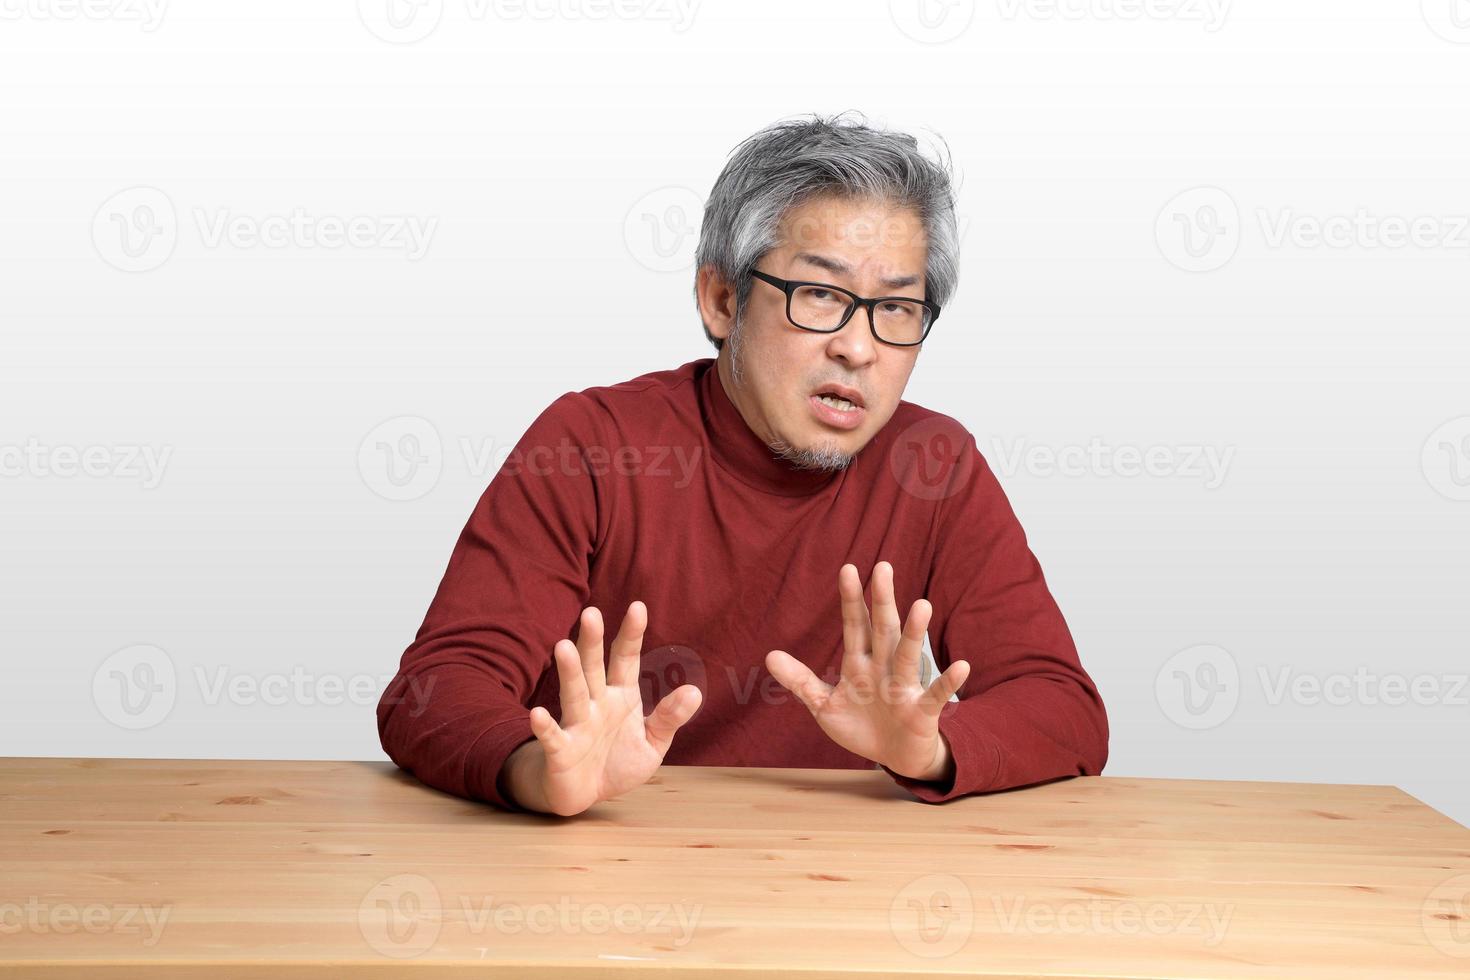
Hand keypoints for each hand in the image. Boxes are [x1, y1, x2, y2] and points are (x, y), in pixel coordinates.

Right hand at [503, 601, 701, 815]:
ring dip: (569, 672)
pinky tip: (537, 714)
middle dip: (592, 641)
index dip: (632, 634)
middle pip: (594, 667)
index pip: (626, 659)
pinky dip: (545, 727)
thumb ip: (670, 717)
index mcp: (621, 696)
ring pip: (573, 693)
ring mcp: (577, 725)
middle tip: (591, 613)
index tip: (638, 606)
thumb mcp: (653, 742)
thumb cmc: (618, 762)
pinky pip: (553, 737)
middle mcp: (597, 703)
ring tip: (563, 646)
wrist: (587, 795)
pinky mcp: (561, 751)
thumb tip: (694, 691)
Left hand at [766, 561, 968, 781]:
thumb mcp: (824, 705)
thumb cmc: (861, 726)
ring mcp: (904, 689)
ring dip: (914, 633)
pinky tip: (962, 666)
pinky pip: (937, 695)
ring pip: (908, 656)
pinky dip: (948, 682)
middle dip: (882, 601)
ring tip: (921, 605)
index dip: (851, 600)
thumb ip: (800, 681)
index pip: (854, 626)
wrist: (894, 759)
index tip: (848, 569)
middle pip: (882, 630)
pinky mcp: (922, 711)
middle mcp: (883, 669)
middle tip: (883, 567)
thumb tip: (769, 656)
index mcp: (859, 665)